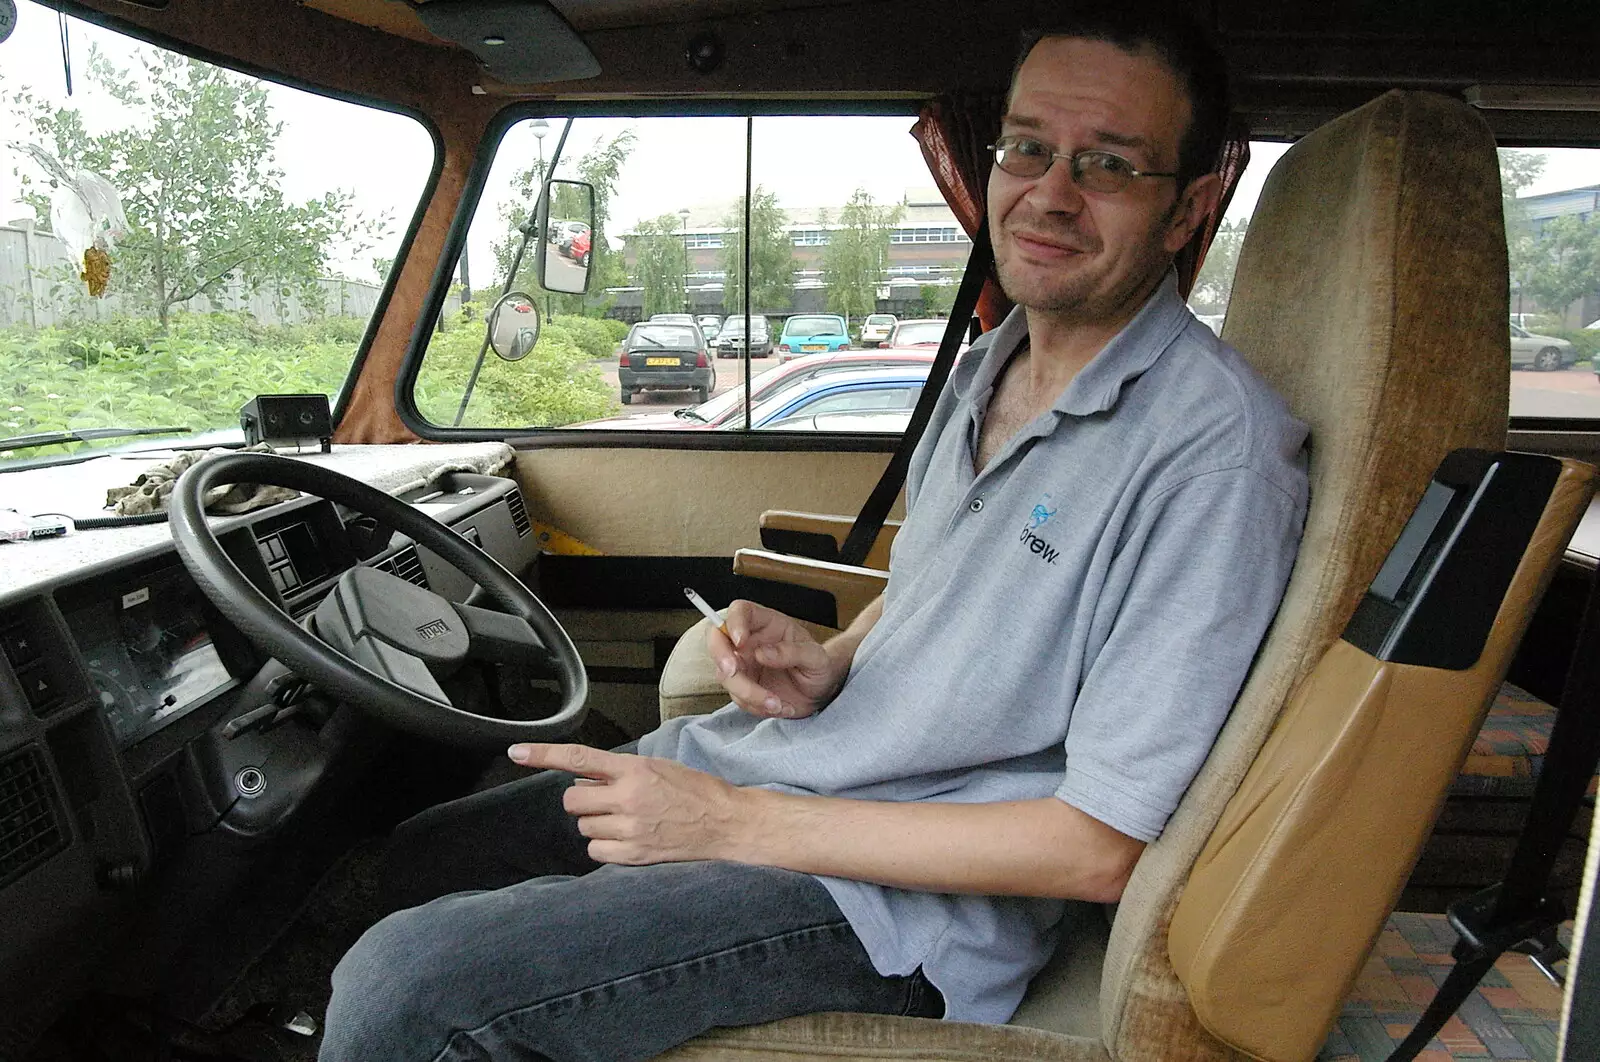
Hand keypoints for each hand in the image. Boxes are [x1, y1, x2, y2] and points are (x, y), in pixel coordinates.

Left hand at [508, 743, 748, 864]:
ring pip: (583, 827)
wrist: (728, 824)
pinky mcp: (634, 855)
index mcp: (634, 769)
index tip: (515, 753)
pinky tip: (628, 840)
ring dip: (597, 824)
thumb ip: (622, 771)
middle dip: (585, 800)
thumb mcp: (659, 767)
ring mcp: (630, 829)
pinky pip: (596, 851)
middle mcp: (628, 797)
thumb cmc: (697, 792)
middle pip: (573, 799)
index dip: (542, 755)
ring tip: (629, 822)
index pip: (578, 759)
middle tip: (609, 801)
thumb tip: (585, 776)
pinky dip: (606, 847)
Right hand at [707, 600, 847, 718]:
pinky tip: (780, 707)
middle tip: (734, 672)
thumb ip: (792, 651)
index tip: (741, 641)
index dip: (734, 622)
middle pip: (717, 638)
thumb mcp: (815, 657)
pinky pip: (738, 697)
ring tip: (778, 704)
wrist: (819, 693)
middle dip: (721, 656)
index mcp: (766, 623)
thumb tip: (763, 653)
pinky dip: (757, 707)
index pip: (740, 611)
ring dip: (749, 693)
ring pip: (725, 674)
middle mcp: (749, 642)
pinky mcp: (742, 687)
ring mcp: (743, 665)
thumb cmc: (818, 667)